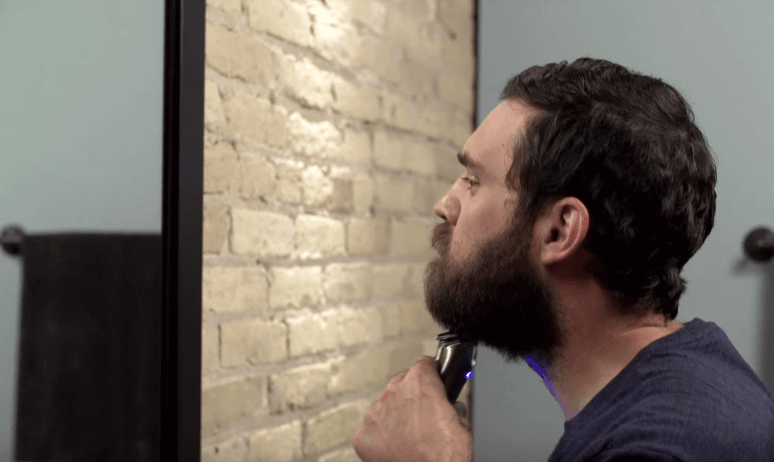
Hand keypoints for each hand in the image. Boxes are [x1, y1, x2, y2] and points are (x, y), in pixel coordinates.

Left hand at [352, 356, 472, 461]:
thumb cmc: (447, 458)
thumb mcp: (463, 424)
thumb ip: (452, 403)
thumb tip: (451, 402)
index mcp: (420, 384)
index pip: (423, 365)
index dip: (431, 373)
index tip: (433, 379)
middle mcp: (393, 393)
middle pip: (402, 383)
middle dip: (412, 395)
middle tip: (424, 415)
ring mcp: (375, 414)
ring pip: (385, 405)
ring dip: (396, 414)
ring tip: (411, 435)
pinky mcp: (363, 435)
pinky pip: (373, 428)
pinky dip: (382, 435)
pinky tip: (396, 446)